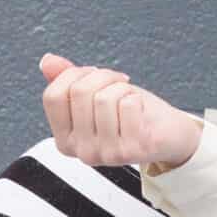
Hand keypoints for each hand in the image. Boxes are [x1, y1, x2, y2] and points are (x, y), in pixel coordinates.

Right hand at [37, 53, 204, 171]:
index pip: (52, 94)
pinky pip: (127, 104)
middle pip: (80, 91)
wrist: (169, 135)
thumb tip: (47, 62)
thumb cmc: (132, 113)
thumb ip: (68, 80)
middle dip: (103, 77)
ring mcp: (105, 154)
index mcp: (64, 139)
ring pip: (104, 97)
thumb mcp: (95, 94)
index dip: (75, 74)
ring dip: (122, 88)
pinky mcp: (130, 151)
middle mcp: (81, 151)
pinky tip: (139, 112)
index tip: (94, 77)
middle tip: (117, 85)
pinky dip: (137, 99)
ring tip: (129, 100)